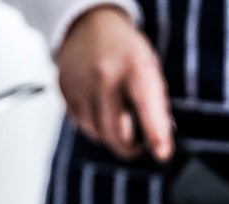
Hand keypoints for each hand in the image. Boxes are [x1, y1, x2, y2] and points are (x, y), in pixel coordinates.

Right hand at [55, 6, 173, 160]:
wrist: (88, 26)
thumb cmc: (125, 54)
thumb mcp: (149, 71)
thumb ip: (157, 108)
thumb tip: (160, 145)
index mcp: (135, 66)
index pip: (147, 105)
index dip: (155, 132)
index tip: (163, 153)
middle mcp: (105, 74)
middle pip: (118, 133)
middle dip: (131, 146)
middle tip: (139, 143)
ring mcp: (82, 83)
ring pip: (99, 135)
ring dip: (111, 135)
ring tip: (116, 114)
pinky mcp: (65, 92)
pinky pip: (83, 127)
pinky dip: (94, 125)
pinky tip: (99, 106)